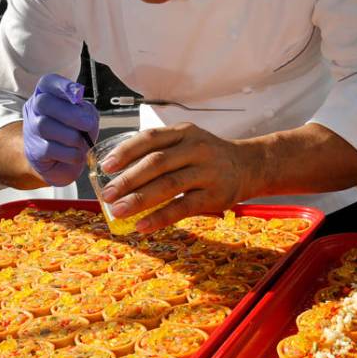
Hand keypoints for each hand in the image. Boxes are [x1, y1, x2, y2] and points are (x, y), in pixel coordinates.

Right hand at [22, 74, 98, 186]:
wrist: (63, 161)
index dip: (63, 86)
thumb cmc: (74, 131)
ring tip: (82, 142)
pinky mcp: (34, 152)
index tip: (79, 93)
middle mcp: (34, 110)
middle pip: (43, 103)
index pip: (47, 83)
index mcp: (46, 95)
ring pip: (45, 126)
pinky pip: (50, 149)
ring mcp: (31, 131)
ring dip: (71, 136)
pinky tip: (77, 155)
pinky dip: (70, 153)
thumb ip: (85, 111)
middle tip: (88, 124)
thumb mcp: (85, 116)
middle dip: (70, 114)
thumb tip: (82, 114)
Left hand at [97, 123, 259, 231]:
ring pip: (168, 185)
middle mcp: (196, 148)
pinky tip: (143, 226)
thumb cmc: (209, 156)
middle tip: (107, 195)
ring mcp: (207, 172)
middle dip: (128, 180)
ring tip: (119, 211)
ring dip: (140, 200)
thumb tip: (120, 175)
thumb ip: (161, 152)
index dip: (126, 151)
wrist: (249, 165)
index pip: (150, 138)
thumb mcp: (188, 142)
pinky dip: (161, 217)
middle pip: (157, 163)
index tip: (107, 166)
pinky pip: (183, 207)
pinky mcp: (215, 195)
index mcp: (184, 132)